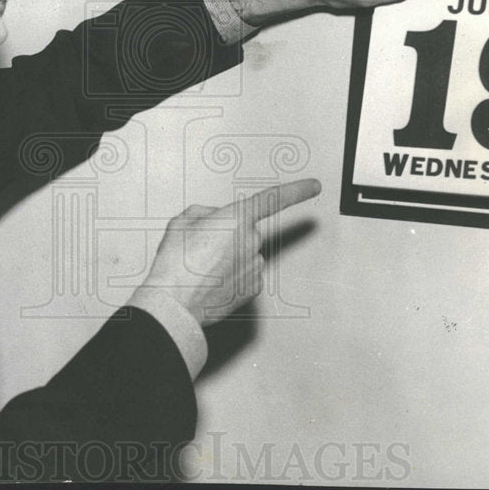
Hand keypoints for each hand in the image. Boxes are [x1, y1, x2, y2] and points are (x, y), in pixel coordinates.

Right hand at [143, 178, 321, 326]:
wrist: (175, 303)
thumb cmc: (175, 263)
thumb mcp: (182, 221)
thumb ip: (204, 212)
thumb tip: (213, 219)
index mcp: (237, 218)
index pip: (273, 199)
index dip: (296, 190)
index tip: (313, 186)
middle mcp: (251, 241)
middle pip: (244, 230)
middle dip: (228, 234)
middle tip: (200, 248)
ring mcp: (254, 266)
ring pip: (244, 253)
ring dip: (228, 257)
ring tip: (202, 268)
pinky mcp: (252, 288)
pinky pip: (245, 274)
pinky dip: (231, 276)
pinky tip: (211, 281)